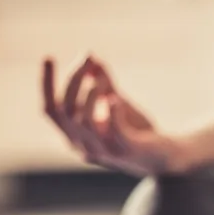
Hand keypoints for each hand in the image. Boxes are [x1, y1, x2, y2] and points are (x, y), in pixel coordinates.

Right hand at [42, 55, 186, 175]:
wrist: (167, 157)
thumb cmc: (138, 131)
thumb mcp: (118, 104)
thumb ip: (104, 84)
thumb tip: (92, 57)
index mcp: (75, 136)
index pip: (51, 110)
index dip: (46, 84)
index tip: (49, 57)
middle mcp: (83, 146)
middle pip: (65, 110)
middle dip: (74, 79)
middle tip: (88, 58)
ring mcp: (104, 151)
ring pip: (84, 120)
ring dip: (92, 94)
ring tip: (103, 79)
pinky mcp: (125, 151)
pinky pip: (114, 131)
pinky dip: (113, 112)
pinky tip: (116, 98)